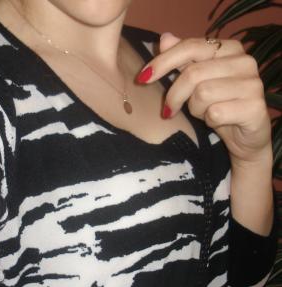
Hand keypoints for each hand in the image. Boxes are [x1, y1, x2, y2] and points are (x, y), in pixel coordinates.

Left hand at [137, 32, 272, 166]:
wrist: (245, 138)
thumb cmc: (218, 107)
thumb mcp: (197, 83)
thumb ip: (183, 61)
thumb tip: (164, 39)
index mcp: (230, 49)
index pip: (191, 46)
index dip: (163, 62)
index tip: (142, 79)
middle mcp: (245, 62)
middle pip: (193, 73)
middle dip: (175, 96)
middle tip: (169, 111)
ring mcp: (252, 84)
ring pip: (203, 94)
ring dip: (195, 109)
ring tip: (203, 114)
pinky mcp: (255, 108)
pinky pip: (215, 113)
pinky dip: (209, 121)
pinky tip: (217, 122)